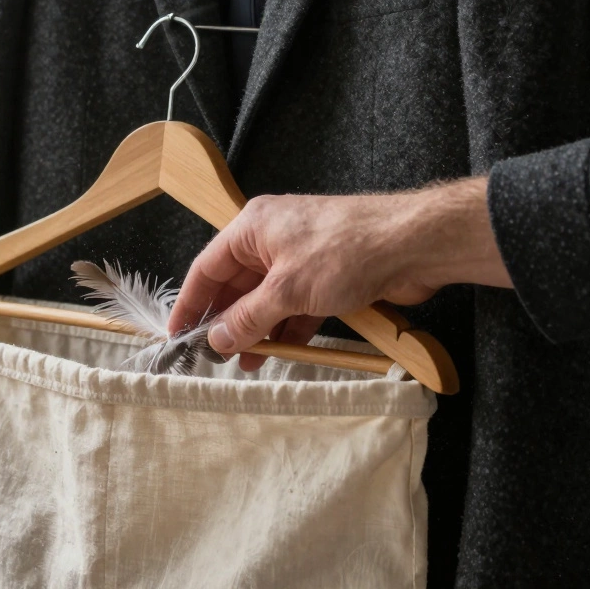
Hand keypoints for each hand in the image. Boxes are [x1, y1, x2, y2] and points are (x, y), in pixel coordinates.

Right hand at [168, 178, 510, 369]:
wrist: (412, 244)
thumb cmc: (346, 251)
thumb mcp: (287, 290)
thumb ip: (248, 318)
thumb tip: (216, 338)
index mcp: (253, 228)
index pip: (208, 268)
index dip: (191, 303)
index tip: (177, 335)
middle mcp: (272, 238)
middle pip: (237, 285)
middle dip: (226, 321)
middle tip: (214, 356)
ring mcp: (301, 257)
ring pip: (267, 299)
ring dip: (256, 330)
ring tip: (246, 362)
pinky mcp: (327, 276)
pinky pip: (295, 305)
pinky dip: (286, 328)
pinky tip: (279, 352)